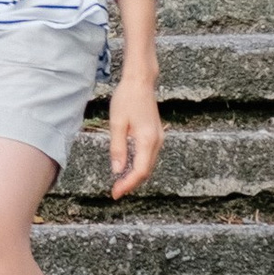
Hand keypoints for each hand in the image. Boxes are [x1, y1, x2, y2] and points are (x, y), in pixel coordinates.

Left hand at [107, 68, 161, 201]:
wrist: (140, 81)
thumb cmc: (127, 98)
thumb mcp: (117, 123)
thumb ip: (117, 148)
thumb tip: (117, 170)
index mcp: (147, 140)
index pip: (140, 171)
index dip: (128, 185)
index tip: (115, 193)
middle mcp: (156, 141)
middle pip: (146, 171)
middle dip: (131, 183)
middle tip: (115, 191)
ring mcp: (158, 138)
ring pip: (148, 165)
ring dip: (135, 175)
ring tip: (120, 182)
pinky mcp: (156, 134)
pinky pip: (148, 156)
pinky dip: (139, 165)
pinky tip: (128, 166)